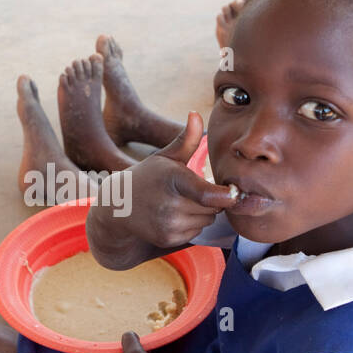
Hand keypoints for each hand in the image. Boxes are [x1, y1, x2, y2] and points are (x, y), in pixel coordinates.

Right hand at [118, 111, 237, 247]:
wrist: (118, 207)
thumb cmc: (147, 178)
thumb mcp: (164, 157)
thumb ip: (185, 139)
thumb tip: (196, 113)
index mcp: (173, 180)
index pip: (208, 194)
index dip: (226, 195)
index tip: (234, 191)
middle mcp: (170, 205)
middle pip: (213, 207)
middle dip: (212, 200)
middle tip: (196, 191)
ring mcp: (168, 224)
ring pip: (207, 220)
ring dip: (203, 213)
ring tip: (182, 202)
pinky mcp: (168, 239)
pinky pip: (196, 231)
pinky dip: (192, 224)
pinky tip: (175, 214)